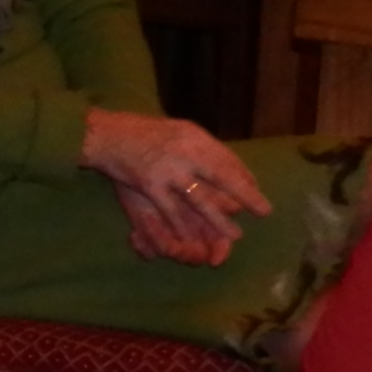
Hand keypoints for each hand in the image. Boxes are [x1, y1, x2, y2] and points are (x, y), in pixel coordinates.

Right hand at [80, 109, 264, 266]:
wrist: (108, 135)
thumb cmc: (146, 133)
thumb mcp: (180, 132)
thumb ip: (203, 149)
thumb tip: (232, 169)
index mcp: (195, 137)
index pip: (228, 159)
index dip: (245, 177)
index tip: (257, 191)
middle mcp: (185, 152)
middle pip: (222, 177)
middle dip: (245, 196)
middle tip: (263, 211)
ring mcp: (167, 170)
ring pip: (200, 199)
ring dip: (219, 219)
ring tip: (235, 235)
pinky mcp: (149, 185)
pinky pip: (171, 210)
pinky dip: (183, 226)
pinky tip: (192, 239)